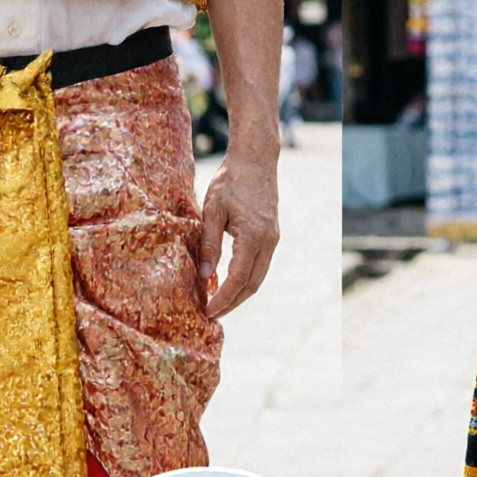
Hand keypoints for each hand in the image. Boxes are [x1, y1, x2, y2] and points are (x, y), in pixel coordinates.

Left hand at [198, 149, 279, 318]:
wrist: (256, 160)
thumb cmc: (230, 181)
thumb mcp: (212, 211)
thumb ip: (209, 245)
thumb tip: (203, 277)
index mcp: (253, 237)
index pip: (238, 279)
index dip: (223, 299)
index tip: (208, 311)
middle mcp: (268, 242)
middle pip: (252, 285)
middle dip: (232, 303)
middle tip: (212, 315)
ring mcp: (272, 239)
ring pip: (258, 277)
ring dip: (240, 293)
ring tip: (220, 303)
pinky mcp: (271, 235)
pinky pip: (260, 265)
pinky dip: (246, 279)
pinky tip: (230, 281)